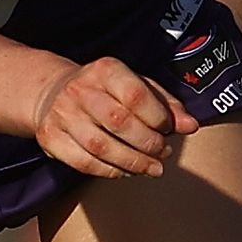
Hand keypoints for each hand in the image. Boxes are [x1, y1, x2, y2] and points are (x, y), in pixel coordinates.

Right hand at [31, 57, 198, 177]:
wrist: (52, 93)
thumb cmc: (104, 91)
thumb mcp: (136, 85)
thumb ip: (165, 104)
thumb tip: (190, 125)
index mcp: (105, 70)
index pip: (135, 95)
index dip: (157, 118)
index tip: (168, 130)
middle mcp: (80, 90)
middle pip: (119, 123)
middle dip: (148, 144)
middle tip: (162, 152)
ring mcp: (62, 114)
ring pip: (101, 147)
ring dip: (132, 163)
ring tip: (151, 167)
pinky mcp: (51, 138)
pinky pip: (84, 163)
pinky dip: (110, 171)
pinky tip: (125, 171)